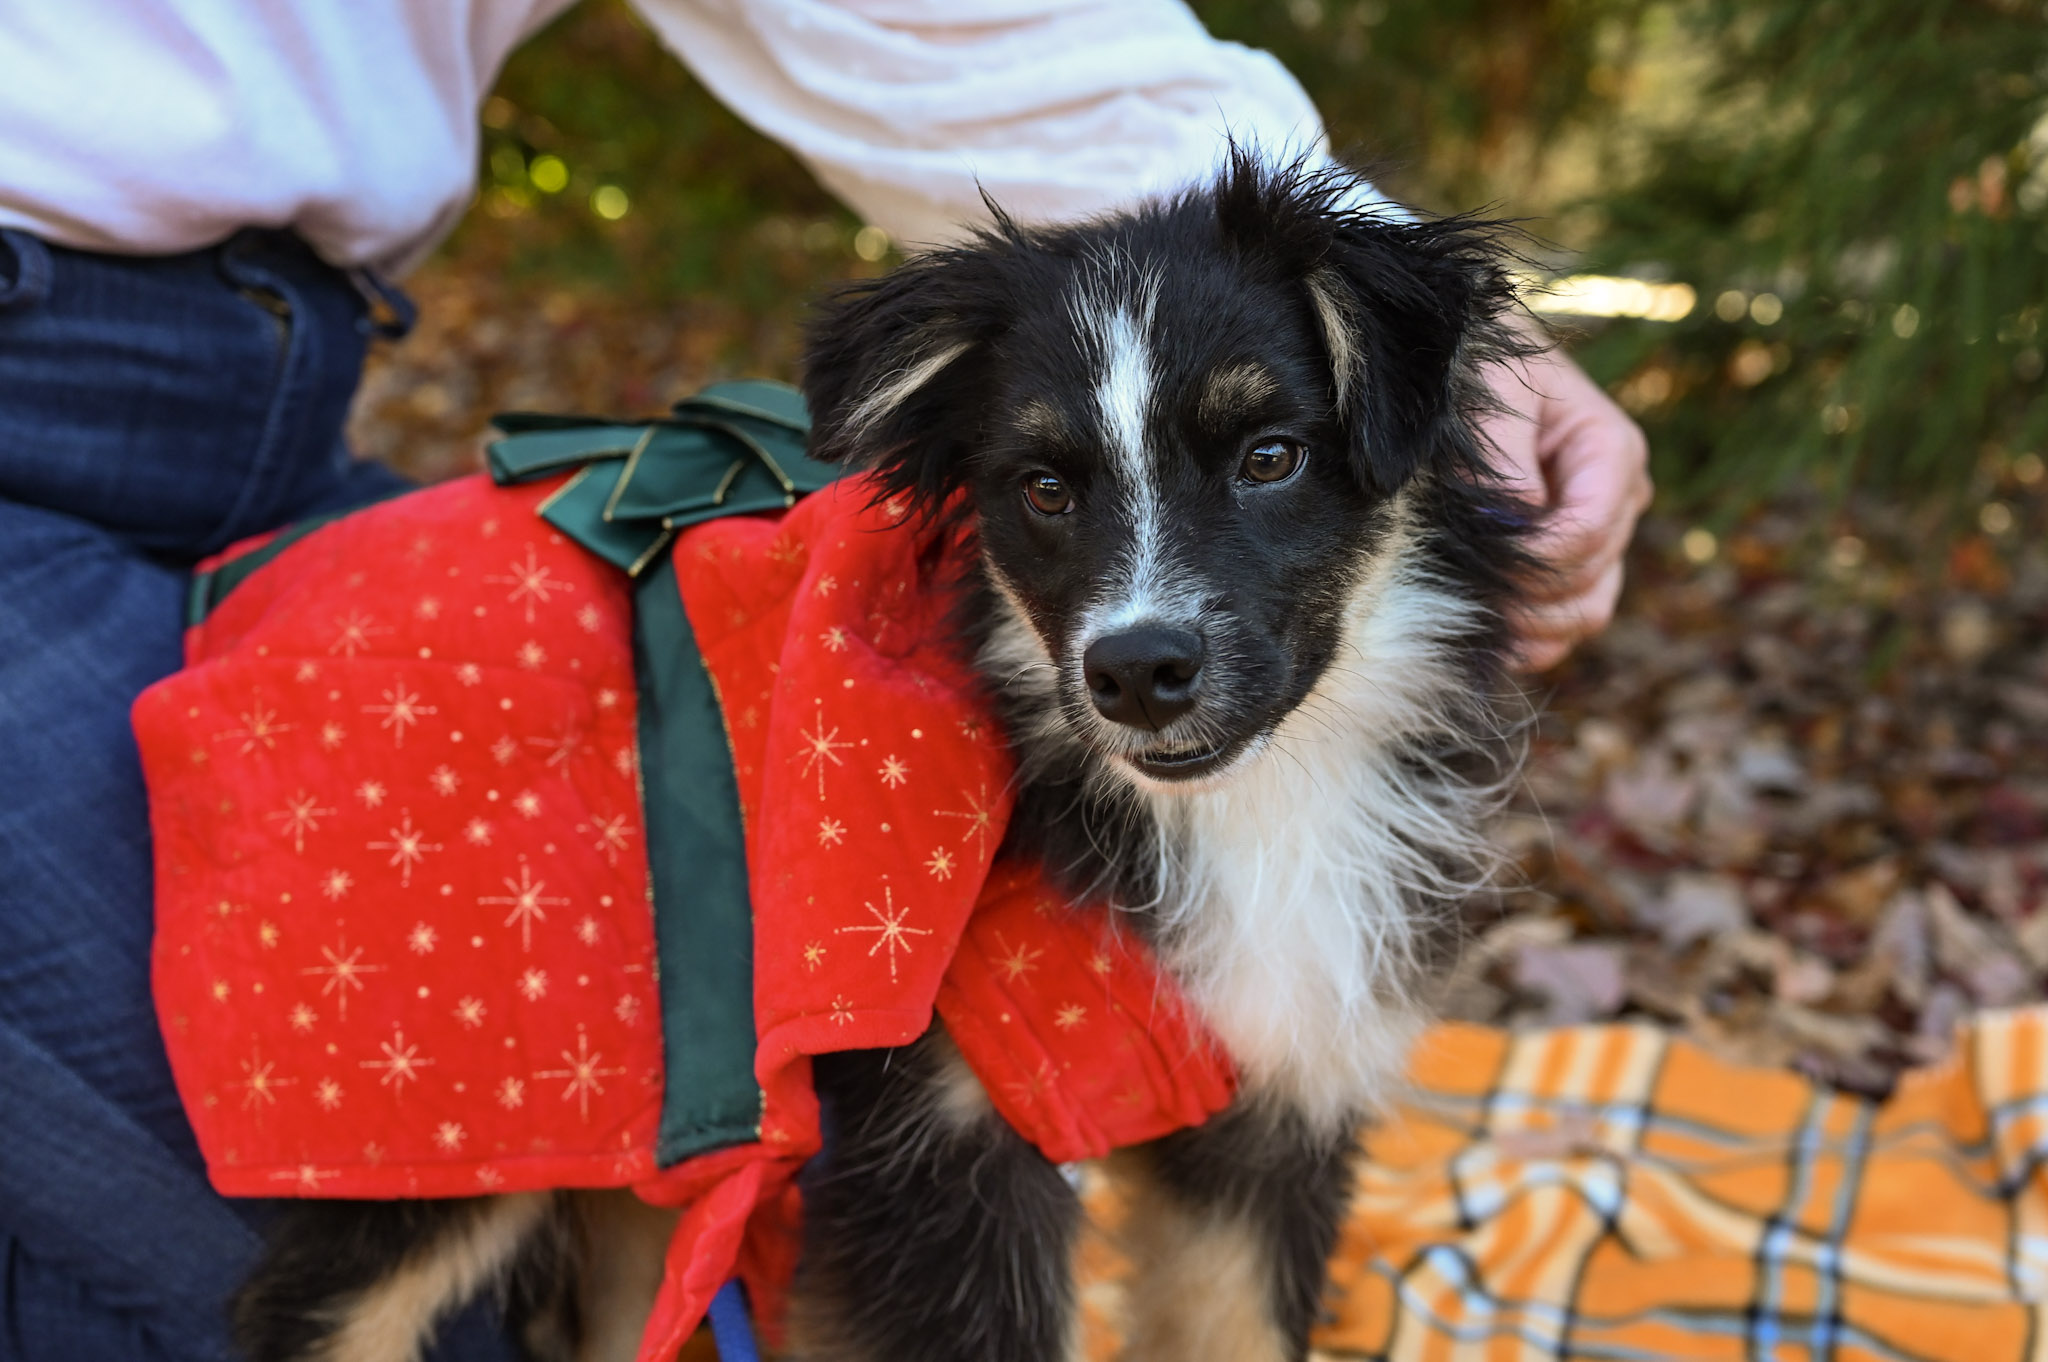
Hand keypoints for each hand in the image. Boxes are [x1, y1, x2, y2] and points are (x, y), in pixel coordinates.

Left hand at [1479, 326, 1651, 671]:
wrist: (1472, 361)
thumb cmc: (1481, 368)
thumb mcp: (1489, 397)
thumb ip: (1502, 465)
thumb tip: (1514, 526)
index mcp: (1611, 453)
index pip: (1586, 536)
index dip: (1534, 561)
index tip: (1479, 558)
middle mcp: (1617, 499)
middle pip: (1589, 585)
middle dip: (1527, 599)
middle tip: (1463, 592)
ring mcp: (1599, 534)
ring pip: (1585, 612)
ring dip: (1531, 627)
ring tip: (1473, 616)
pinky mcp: (1569, 558)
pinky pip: (1565, 622)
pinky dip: (1532, 639)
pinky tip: (1488, 635)